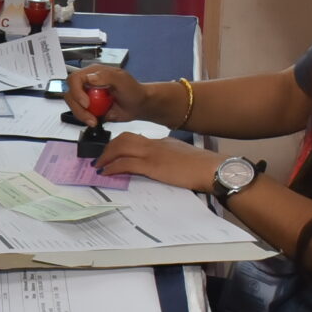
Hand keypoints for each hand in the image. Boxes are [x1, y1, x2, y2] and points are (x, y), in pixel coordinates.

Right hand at [64, 65, 147, 124]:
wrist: (139, 105)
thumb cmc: (133, 90)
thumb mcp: (122, 80)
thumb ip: (107, 76)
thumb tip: (90, 78)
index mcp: (93, 73)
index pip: (75, 79)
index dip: (76, 91)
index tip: (86, 103)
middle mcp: (88, 84)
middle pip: (70, 94)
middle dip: (78, 107)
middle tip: (90, 116)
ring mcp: (87, 97)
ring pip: (73, 105)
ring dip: (81, 115)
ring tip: (94, 120)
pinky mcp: (89, 109)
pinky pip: (79, 114)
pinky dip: (84, 119)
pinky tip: (95, 121)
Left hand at [97, 132, 220, 192]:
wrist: (212, 169)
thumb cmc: (202, 167)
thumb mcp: (182, 158)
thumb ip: (169, 158)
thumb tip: (159, 166)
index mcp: (162, 142)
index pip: (135, 138)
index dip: (120, 144)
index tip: (113, 152)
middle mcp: (155, 143)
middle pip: (124, 138)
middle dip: (109, 148)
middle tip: (101, 158)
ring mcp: (152, 153)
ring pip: (121, 147)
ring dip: (107, 156)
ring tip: (99, 165)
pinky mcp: (152, 165)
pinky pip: (125, 163)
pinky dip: (112, 167)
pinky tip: (106, 173)